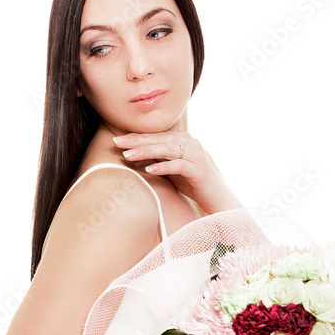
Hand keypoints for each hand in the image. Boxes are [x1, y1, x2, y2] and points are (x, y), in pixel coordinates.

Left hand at [113, 131, 241, 213]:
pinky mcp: (199, 170)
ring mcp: (196, 156)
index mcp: (183, 139)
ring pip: (167, 149)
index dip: (137, 137)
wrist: (216, 198)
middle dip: (137, 141)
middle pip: (159, 139)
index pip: (156, 136)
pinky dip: (163, 167)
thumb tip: (130, 154)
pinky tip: (149, 170)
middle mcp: (191, 143)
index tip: (118, 140)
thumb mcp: (170, 168)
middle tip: (117, 143)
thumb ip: (156, 159)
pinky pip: (178, 165)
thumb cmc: (192, 183)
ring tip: (128, 155)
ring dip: (146, 152)